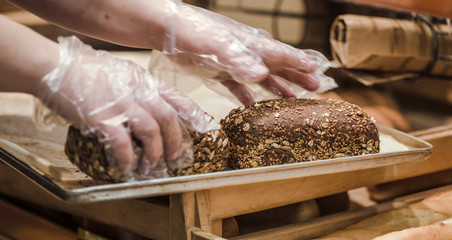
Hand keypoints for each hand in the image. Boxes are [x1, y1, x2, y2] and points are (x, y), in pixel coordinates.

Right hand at [37, 36, 216, 178]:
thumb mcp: (116, 71)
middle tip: (175, 156)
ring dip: (154, 153)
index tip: (202, 125)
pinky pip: (123, 143)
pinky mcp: (103, 117)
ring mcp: (121, 103)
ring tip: (151, 166)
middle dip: (175, 140)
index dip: (190, 112)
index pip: (174, 96)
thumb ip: (132, 87)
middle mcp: (137, 90)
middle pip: (167, 117)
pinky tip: (126, 168)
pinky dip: (128, 158)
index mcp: (141, 78)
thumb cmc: (80, 69)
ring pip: (151, 131)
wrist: (51, 67)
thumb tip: (141, 108)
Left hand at [159, 1, 328, 103]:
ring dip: (277, 87)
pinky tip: (253, 105)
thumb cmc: (193, 32)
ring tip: (292, 98)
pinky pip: (237, 86)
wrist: (169, 31)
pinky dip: (246, 95)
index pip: (280, 53)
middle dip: (296, 76)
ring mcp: (233, 62)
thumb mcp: (216, 46)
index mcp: (250, 44)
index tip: (316, 70)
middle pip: (277, 66)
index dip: (298, 62)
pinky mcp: (218, 70)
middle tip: (315, 87)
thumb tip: (262, 74)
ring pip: (261, 77)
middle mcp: (246, 53)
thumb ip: (238, 60)